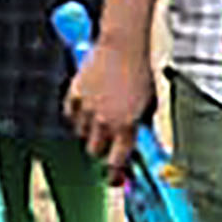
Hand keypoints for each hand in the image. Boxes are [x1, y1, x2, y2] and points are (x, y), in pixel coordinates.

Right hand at [69, 24, 152, 169]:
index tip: (115, 179)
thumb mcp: (151, 103)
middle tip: (110, 140)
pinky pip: (70, 114)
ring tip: (102, 115)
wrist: (125, 42)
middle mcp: (105, 120)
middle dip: (103, 148)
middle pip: (95, 150)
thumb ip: (145, 126)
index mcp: (126, 125)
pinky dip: (77, 114)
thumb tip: (147, 146)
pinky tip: (88, 106)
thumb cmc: (142, 71)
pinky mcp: (75, 93)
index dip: (116, 174)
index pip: (117, 162)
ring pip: (81, 133)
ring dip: (90, 130)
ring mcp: (87, 107)